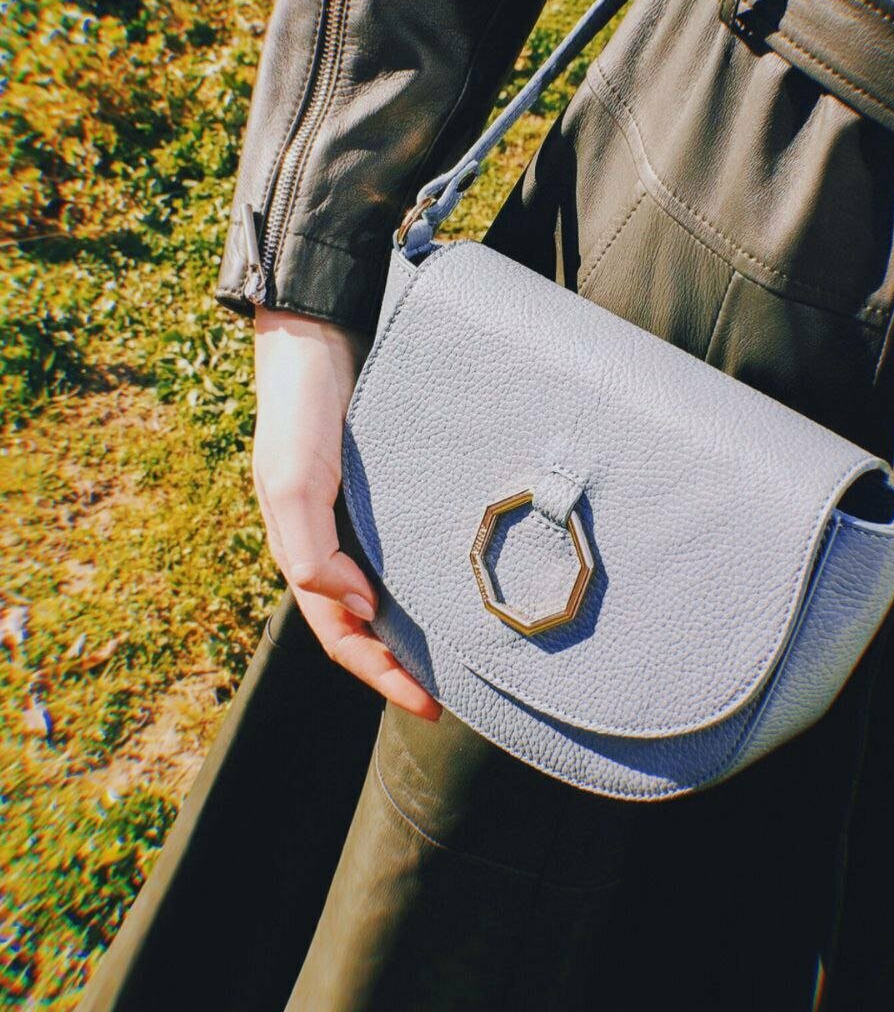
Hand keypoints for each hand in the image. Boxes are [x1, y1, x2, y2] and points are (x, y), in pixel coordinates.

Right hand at [252, 306, 440, 718]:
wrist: (323, 329)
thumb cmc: (300, 407)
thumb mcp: (291, 482)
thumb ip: (311, 553)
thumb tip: (361, 609)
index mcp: (304, 548)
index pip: (342, 633)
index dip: (379, 674)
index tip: (427, 704)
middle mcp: (336, 537)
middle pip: (369, 620)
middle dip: (403, 662)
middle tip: (454, 691)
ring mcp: (364, 510)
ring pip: (392, 584)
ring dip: (421, 623)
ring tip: (464, 650)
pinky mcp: (393, 481)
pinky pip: (412, 540)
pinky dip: (433, 570)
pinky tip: (464, 576)